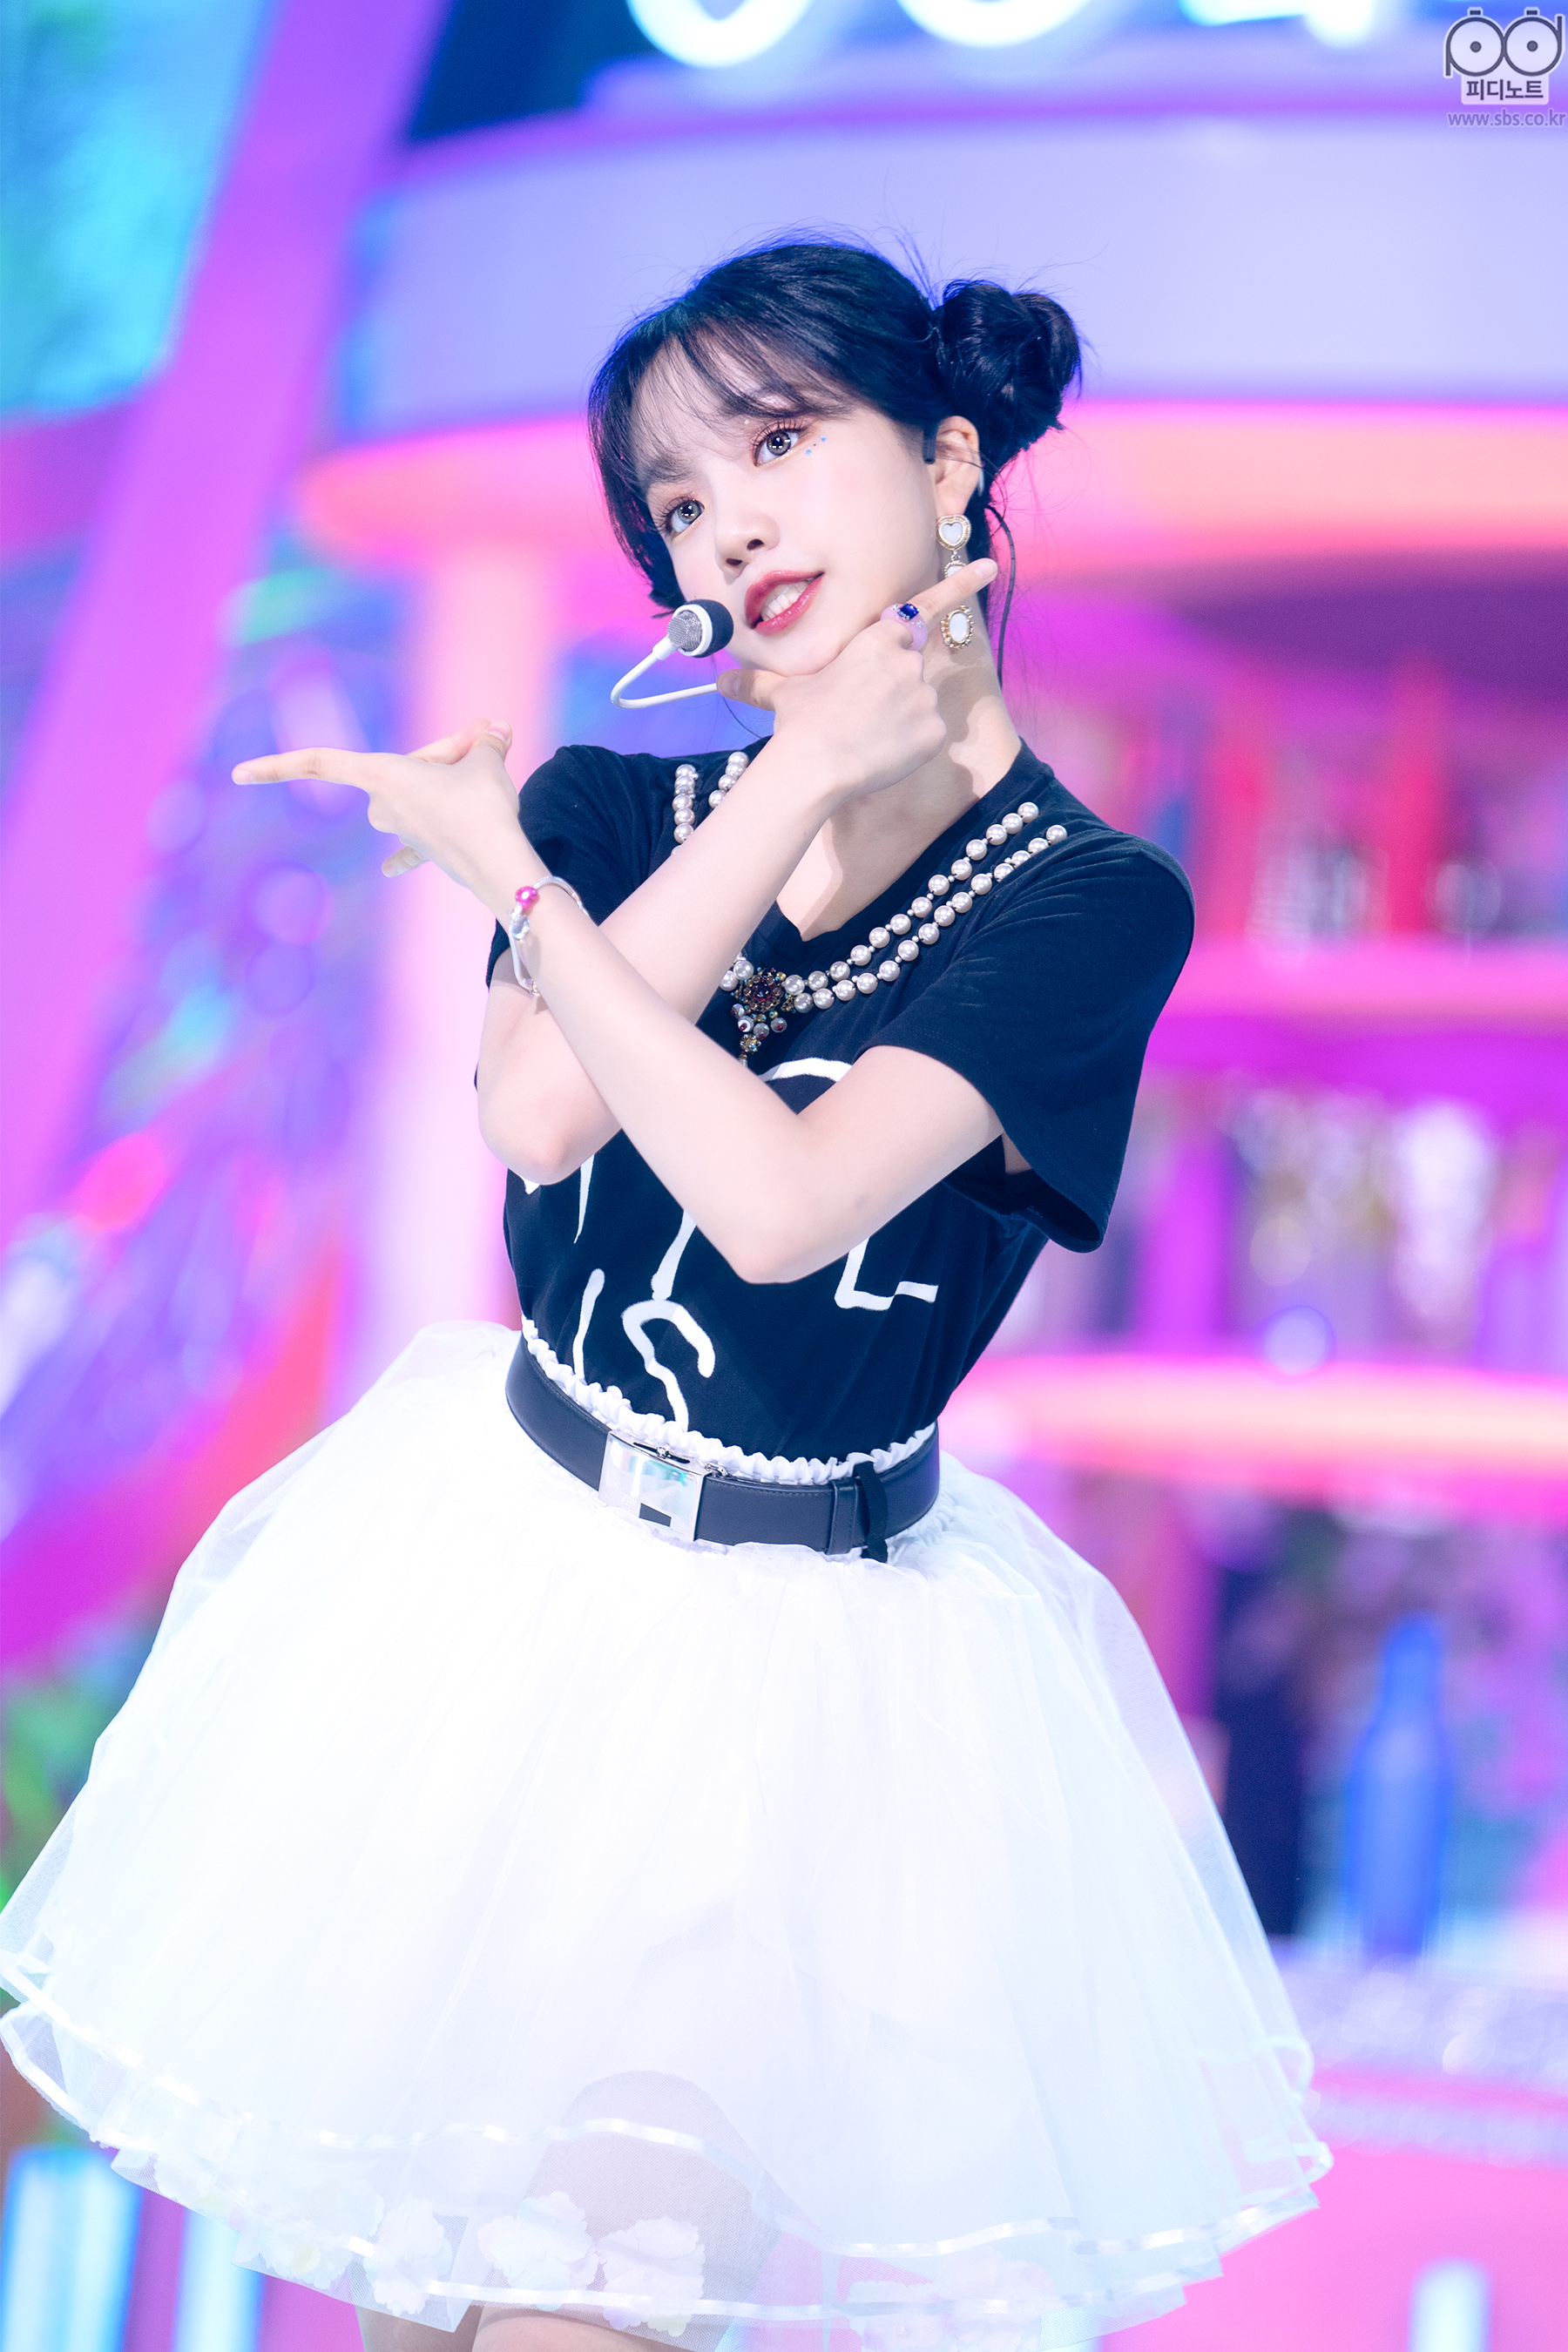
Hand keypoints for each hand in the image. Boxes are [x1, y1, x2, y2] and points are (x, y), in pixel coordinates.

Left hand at [233, 717, 520, 898]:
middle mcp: (384, 806)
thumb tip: (494, 732)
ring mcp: (403, 833)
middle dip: (443, 756)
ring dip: (445, 785)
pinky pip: (411, 845)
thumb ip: (484, 742)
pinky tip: (385, 871)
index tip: (237, 775)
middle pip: (404, 768)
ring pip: (417, 795)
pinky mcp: (427, 853)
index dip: (277, 765)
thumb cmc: (483, 805)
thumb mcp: (486, 760)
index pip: (320, 762)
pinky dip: (408, 848)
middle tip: (485, 746)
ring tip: (488, 783)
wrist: (501, 864)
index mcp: (382, 775)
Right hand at [715, 559, 995, 806]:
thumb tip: (720, 682)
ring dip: (900, 717)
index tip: (990, 569)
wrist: (816, 766)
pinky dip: (911, 746)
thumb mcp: (782, 693)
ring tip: (867, 738)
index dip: (960, 586)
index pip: (922, 609)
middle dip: (894, 687)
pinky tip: (884, 754)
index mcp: (877, 640)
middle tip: (863, 713)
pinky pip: (929, 736)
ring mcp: (924, 696)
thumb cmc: (799, 723)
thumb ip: (760, 682)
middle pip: (911, 669)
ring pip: (920, 703)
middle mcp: (907, 661)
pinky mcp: (934, 731)